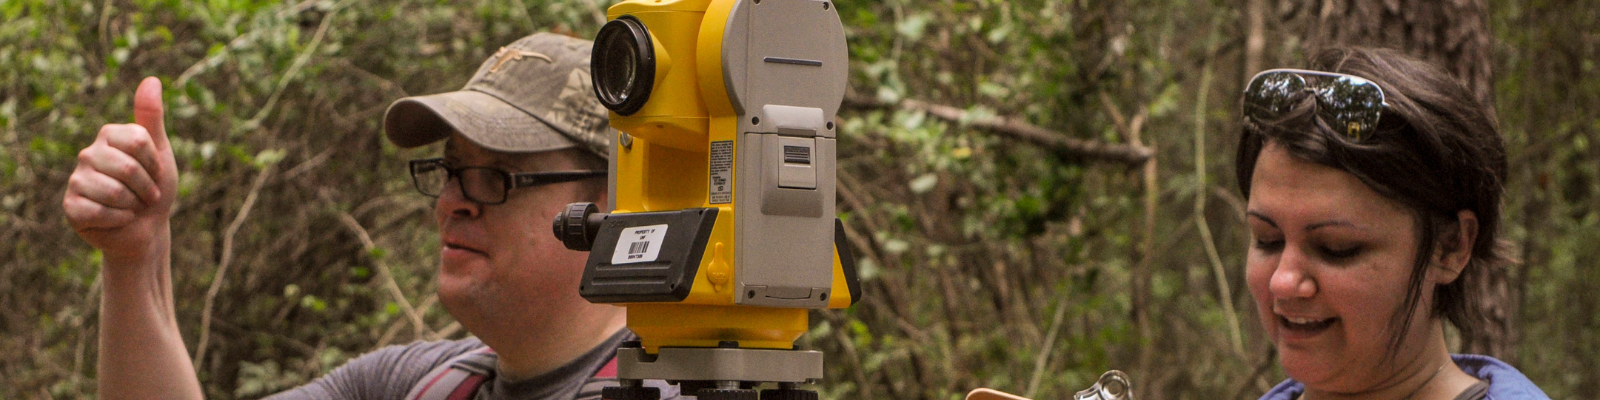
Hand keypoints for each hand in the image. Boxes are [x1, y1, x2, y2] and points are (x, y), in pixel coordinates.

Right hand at [63, 77, 178, 261]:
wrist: (146, 228)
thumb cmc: (154, 188)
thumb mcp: (160, 151)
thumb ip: (152, 117)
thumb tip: (151, 79)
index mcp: (109, 135)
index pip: (140, 141)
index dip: (156, 163)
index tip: (156, 172)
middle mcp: (88, 153)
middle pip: (128, 168)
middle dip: (147, 187)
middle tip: (146, 195)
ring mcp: (76, 179)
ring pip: (113, 191)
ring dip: (133, 205)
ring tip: (131, 206)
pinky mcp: (71, 206)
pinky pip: (99, 211)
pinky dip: (118, 219)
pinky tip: (118, 219)